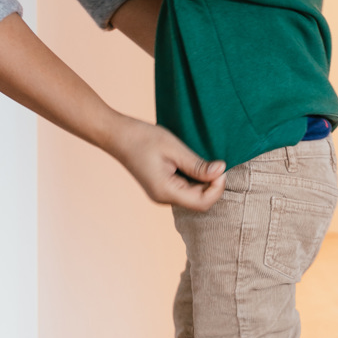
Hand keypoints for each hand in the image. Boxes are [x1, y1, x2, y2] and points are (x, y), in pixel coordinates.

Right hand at [108, 115, 225, 209]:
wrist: (116, 134)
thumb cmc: (142, 138)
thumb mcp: (173, 148)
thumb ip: (197, 164)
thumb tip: (221, 171)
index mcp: (165, 191)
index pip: (202, 202)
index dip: (217, 188)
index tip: (221, 167)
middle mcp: (162, 198)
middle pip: (198, 201)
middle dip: (211, 185)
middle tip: (215, 162)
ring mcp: (160, 193)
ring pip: (191, 196)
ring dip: (202, 181)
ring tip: (203, 161)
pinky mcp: (159, 186)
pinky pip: (183, 189)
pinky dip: (192, 179)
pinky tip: (191, 163)